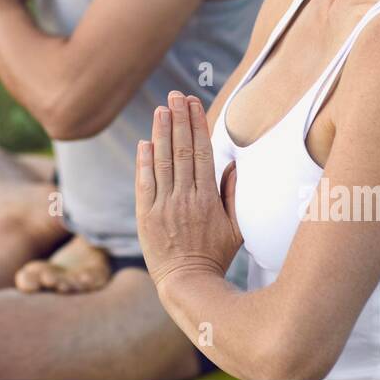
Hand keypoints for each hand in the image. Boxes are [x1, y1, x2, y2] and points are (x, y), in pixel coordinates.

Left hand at [136, 91, 242, 290]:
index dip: (197, 125)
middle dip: (179, 119)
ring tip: (161, 109)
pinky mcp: (146, 216)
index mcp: (208, 199)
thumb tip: (233, 164)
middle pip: (182, 151)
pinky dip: (144, 162)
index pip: (202, 153)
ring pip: (162, 162)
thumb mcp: (235, 228)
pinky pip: (145, 183)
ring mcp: (164, 206)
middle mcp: (185, 198)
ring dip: (161, 133)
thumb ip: (233, 194)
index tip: (194, 103)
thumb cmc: (215, 256)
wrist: (187, 283)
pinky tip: (145, 142)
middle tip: (175, 95)